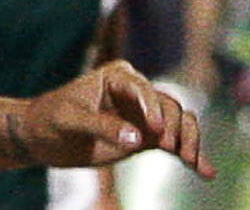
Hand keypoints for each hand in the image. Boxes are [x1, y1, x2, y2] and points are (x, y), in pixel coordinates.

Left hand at [21, 61, 210, 178]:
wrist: (43, 136)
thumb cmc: (50, 119)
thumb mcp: (70, 120)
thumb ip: (102, 126)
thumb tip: (138, 138)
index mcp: (115, 76)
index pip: (144, 89)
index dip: (152, 108)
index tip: (155, 132)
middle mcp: (135, 92)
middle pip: (170, 105)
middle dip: (176, 126)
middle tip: (171, 149)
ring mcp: (144, 115)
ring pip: (180, 122)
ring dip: (190, 140)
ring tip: (192, 163)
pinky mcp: (147, 137)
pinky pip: (176, 143)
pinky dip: (192, 155)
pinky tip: (206, 173)